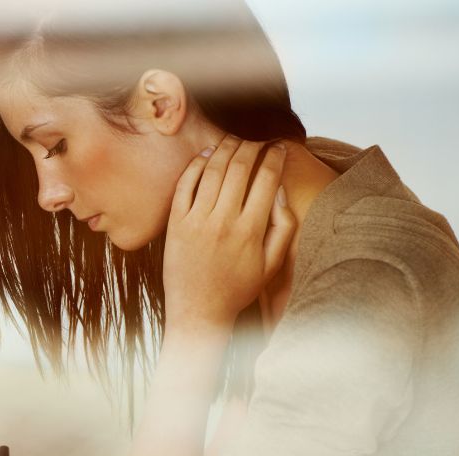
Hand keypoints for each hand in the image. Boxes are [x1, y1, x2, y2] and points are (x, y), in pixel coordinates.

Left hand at [163, 135, 295, 335]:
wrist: (198, 309)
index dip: (275, 157)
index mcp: (251, 230)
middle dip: (252, 146)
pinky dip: (196, 164)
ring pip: (212, 170)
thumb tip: (280, 191)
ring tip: (234, 142)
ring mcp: (196, 221)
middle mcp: (223, 221)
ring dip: (225, 149)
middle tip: (257, 142)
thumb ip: (283, 227)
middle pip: (239, 167)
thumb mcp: (272, 264)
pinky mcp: (175, 223)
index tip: (279, 149)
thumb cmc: (238, 288)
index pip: (266, 178)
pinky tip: (206, 155)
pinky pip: (185, 184)